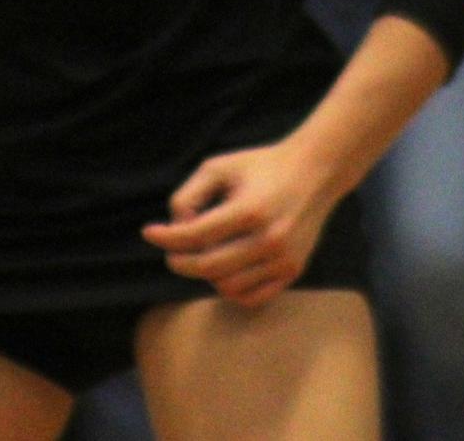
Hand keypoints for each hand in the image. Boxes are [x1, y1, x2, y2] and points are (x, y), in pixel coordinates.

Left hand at [141, 135, 338, 308]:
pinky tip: (225, 268)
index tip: (148, 233)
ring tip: (205, 253)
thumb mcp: (219, 167)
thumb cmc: (260, 166)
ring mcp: (283, 259)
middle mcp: (269, 239)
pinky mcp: (293, 270)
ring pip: (228, 286)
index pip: (196, 235)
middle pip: (208, 267)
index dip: (167, 237)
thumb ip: (189, 194)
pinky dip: (231, 288)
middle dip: (181, 261)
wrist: (315, 172)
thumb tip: (176, 228)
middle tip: (171, 253)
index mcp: (249, 209)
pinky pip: (252, 296)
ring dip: (206, 274)